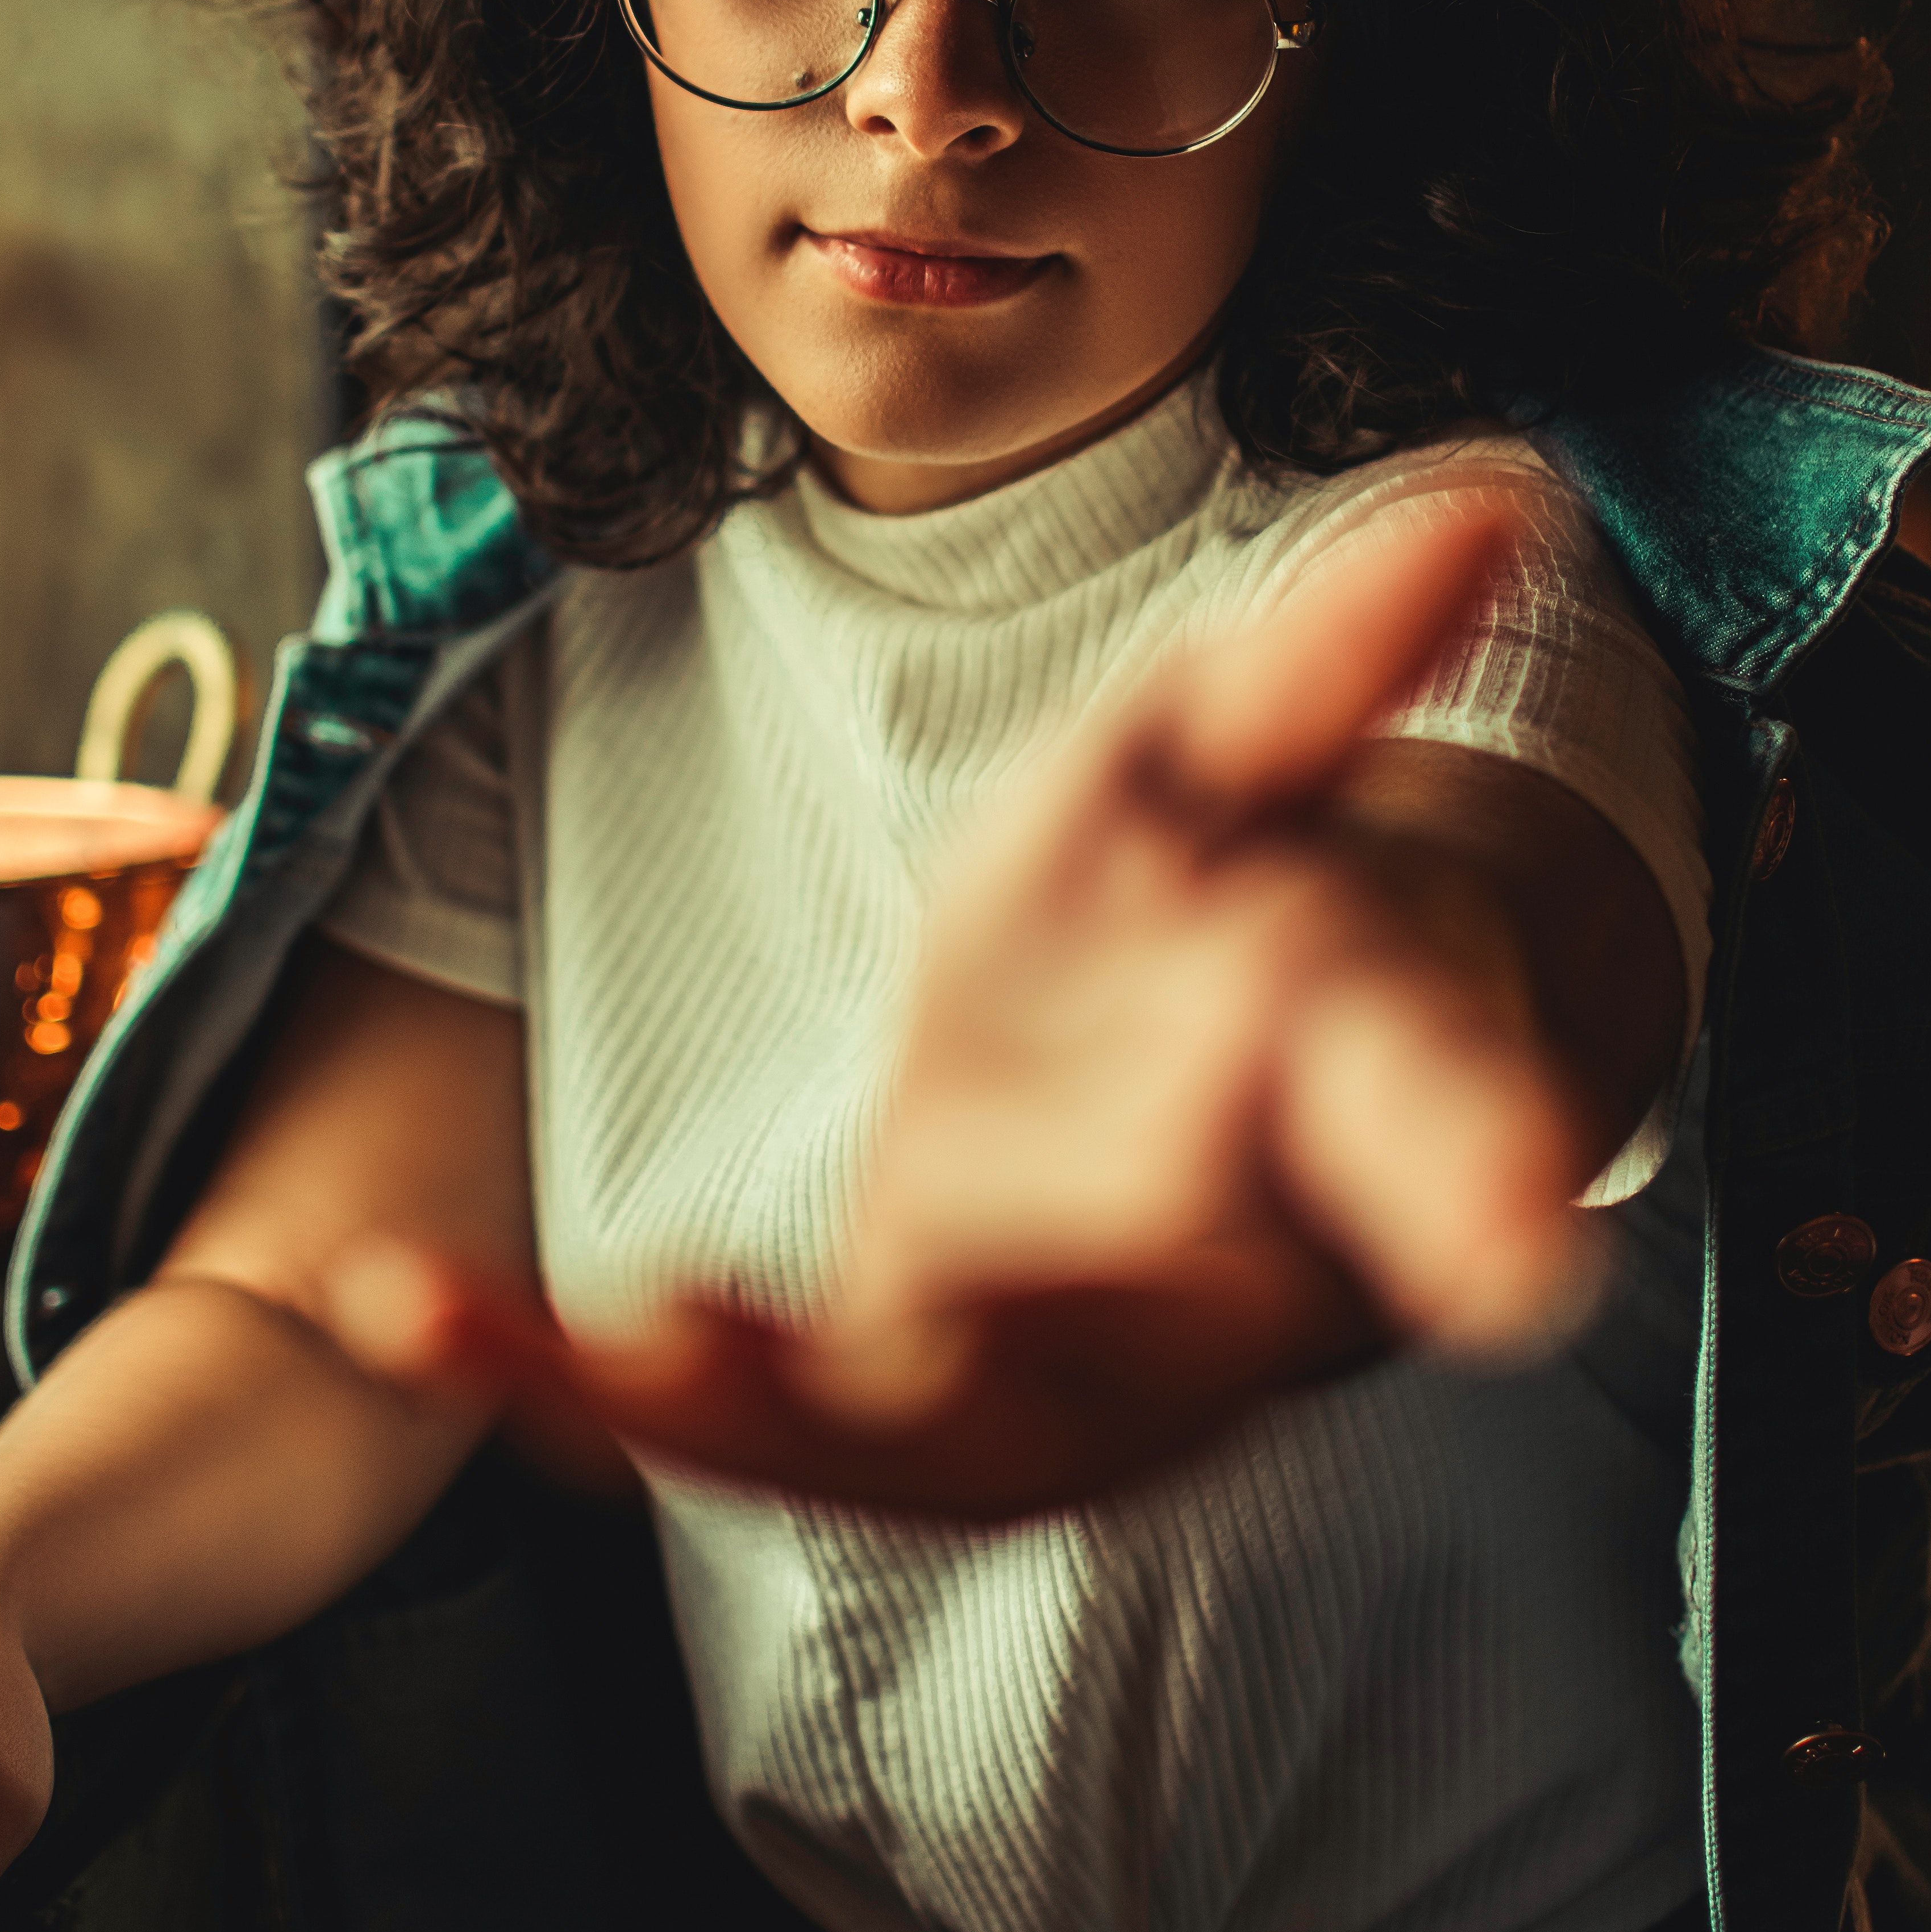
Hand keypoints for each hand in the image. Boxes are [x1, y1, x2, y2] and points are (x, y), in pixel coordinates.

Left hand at [335, 495, 1608, 1519]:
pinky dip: (587, 1388)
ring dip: (772, 1408)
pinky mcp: (894, 1390)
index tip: (1524, 1247)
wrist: (1166, 1049)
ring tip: (630, 1343)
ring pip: (939, 1439)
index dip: (1483, 1183)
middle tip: (942, 1326)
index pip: (1431, 1130)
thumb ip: (1345, 647)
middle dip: (1075, 1353)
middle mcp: (1210, 1267)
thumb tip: (1502, 492)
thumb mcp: (1241, 745)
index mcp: (1336, 1083)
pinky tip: (406, 1306)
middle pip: (1176, 1341)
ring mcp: (1052, 1366)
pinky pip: (750, 1421)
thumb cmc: (1222, 890)